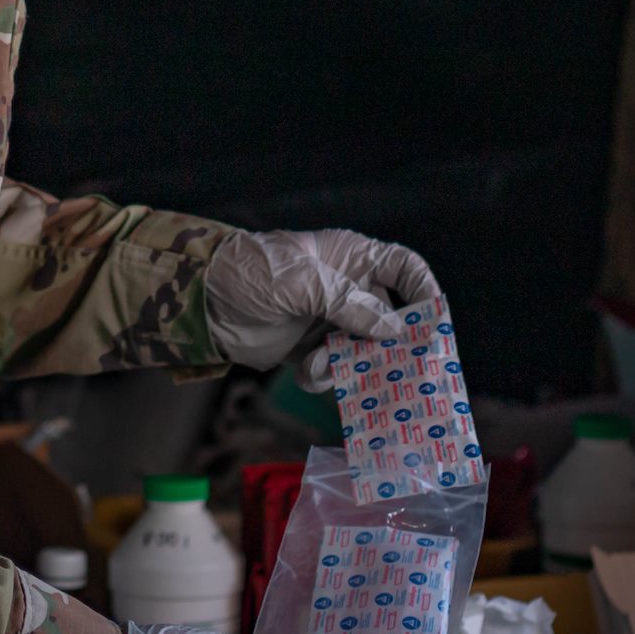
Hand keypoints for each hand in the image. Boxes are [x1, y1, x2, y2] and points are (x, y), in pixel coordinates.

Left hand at [205, 228, 441, 375]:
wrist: (200, 301)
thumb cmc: (249, 274)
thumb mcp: (301, 283)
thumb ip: (349, 305)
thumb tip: (394, 331)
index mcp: (350, 258)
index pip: (404, 268)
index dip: (424, 292)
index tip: (434, 324)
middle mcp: (346, 288)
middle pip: (391, 318)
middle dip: (393, 346)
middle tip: (400, 372)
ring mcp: (328, 320)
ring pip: (363, 350)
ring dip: (351, 365)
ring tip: (327, 367)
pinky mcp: (308, 348)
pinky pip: (334, 369)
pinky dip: (323, 376)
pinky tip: (305, 372)